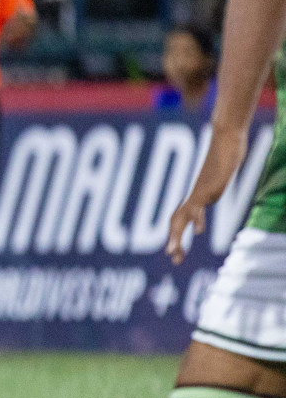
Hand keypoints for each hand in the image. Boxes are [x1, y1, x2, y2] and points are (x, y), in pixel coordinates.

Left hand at [167, 126, 248, 263]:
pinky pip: (200, 204)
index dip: (175, 234)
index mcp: (196, 196)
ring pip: (183, 215)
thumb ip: (213, 187)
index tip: (175, 252)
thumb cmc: (225, 155)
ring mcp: (201, 191)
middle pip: (177, 220)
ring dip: (177, 234)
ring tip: (172, 251)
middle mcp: (195, 195)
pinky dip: (197, 218)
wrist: (226, 139)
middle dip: (174, 240)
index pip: (180, 218)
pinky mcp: (209, 186)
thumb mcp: (219, 178)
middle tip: (172, 258)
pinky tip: (199, 231)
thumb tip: (212, 193)